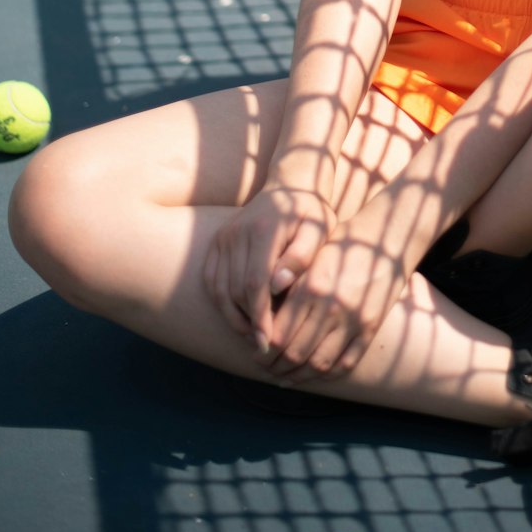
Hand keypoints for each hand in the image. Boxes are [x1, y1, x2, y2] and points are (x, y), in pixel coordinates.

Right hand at [203, 185, 335, 350]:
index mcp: (263, 230)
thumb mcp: (319, 230)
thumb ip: (301, 257)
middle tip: (265, 345)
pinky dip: (222, 303)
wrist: (291, 185)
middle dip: (248, 322)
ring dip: (234, 317)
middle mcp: (237, 233)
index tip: (270, 341)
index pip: (255, 283)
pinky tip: (240, 318)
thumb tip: (278, 285)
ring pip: (220, 289)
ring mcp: (223, 237)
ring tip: (253, 336)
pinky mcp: (217, 242)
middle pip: (235, 290)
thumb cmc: (311, 213)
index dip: (260, 316)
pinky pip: (212, 280)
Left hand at [261, 194, 413, 383]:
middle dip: (275, 366)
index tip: (256, 353)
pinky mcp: (371, 328)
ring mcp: (353, 320)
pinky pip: (345, 363)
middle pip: (294, 353)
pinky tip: (313, 374)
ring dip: (297, 376)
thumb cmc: (341, 245)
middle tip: (266, 368)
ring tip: (285, 377)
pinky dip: (326, 375)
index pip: (278, 334)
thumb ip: (287, 288)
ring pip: (318, 364)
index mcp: (311, 287)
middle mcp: (331, 306)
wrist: (386, 238)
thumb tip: (261, 321)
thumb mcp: (310, 259)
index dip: (263, 350)